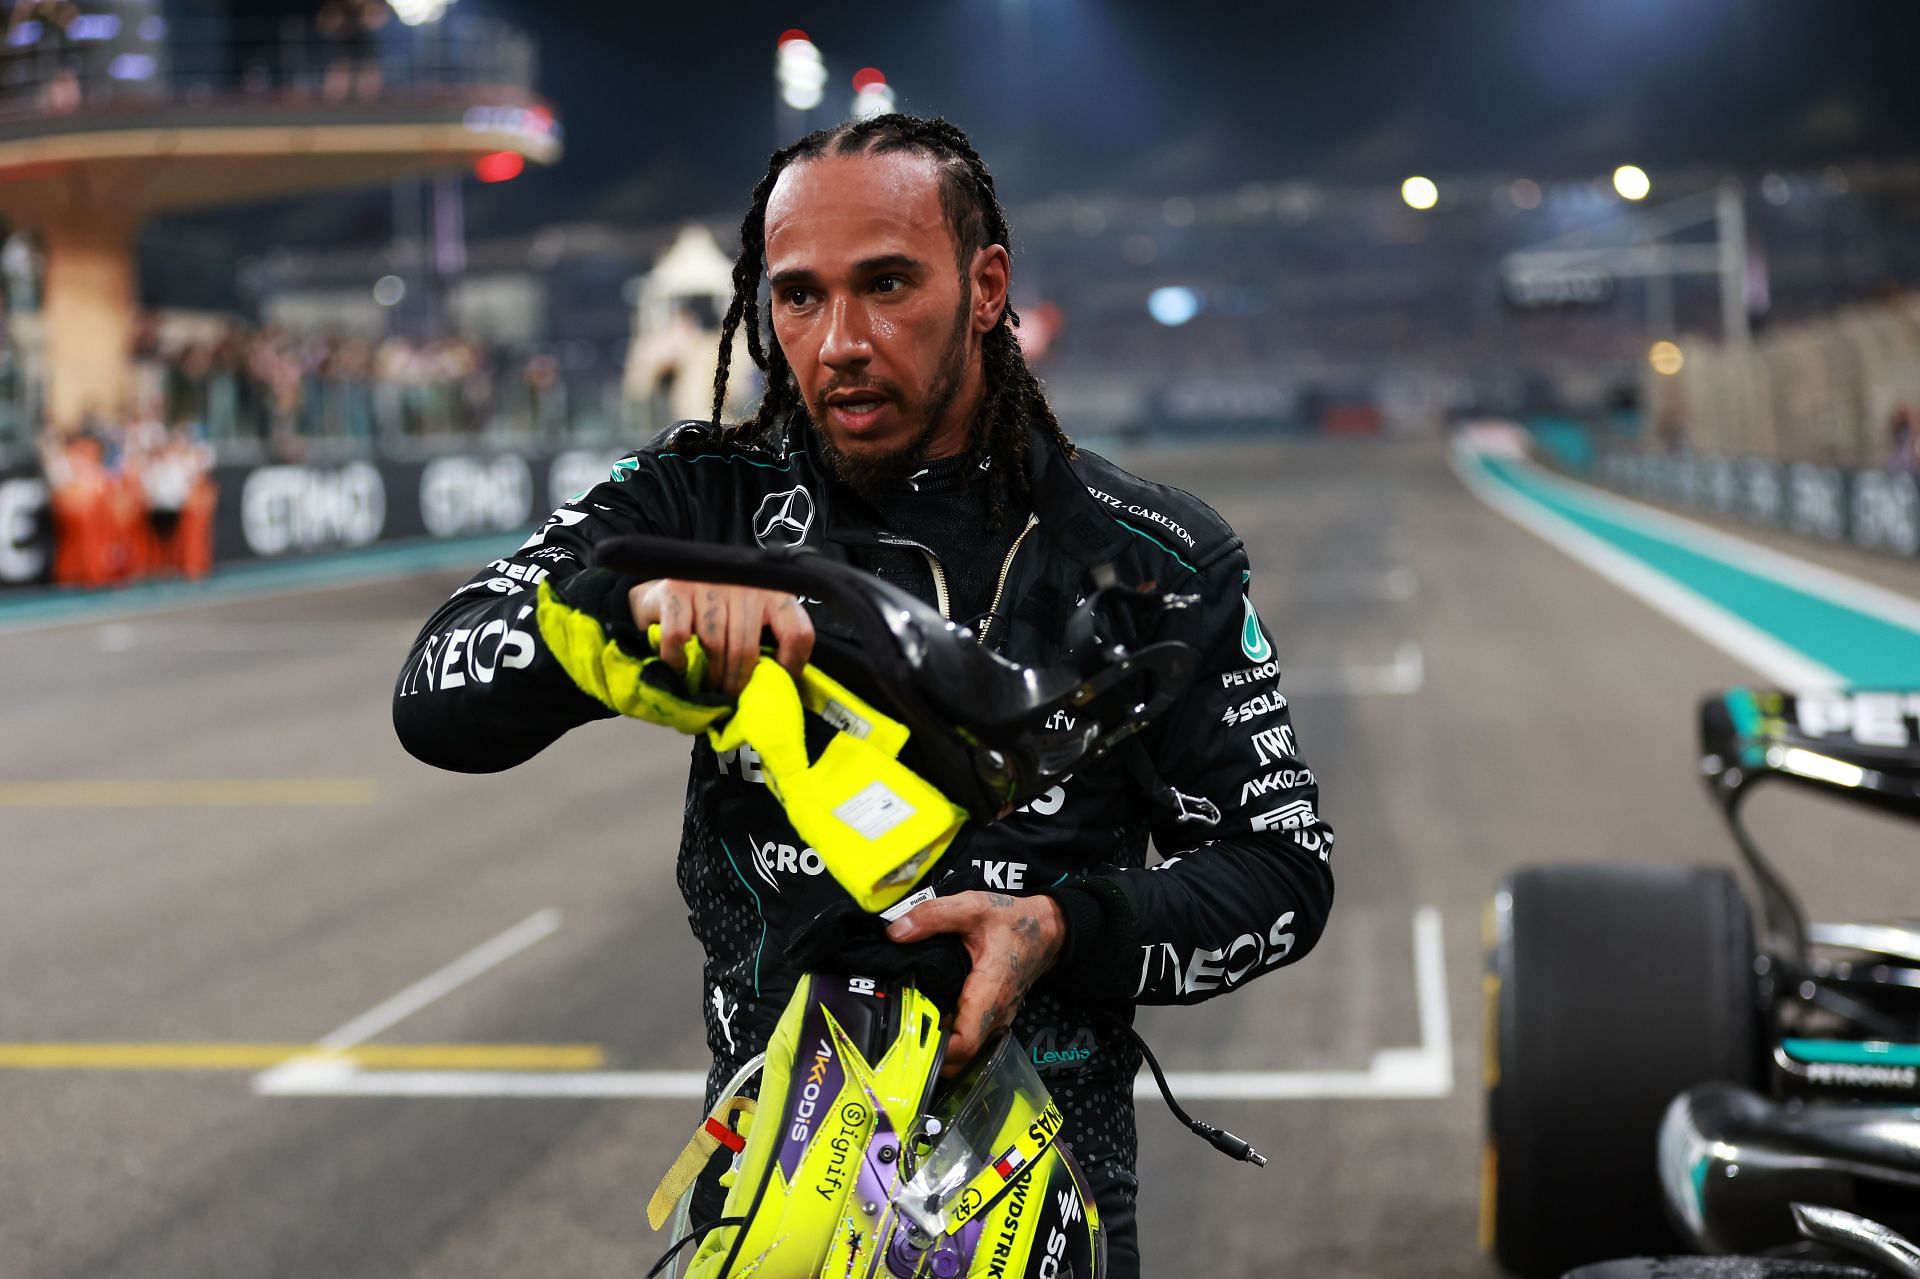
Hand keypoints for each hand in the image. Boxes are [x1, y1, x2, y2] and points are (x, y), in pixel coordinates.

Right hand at [629, 579, 813, 697]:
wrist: (675, 578)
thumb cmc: (720, 604)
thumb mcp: (754, 614)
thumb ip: (771, 640)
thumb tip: (784, 683)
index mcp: (775, 592)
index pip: (797, 633)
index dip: (792, 665)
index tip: (777, 682)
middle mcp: (745, 585)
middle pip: (746, 648)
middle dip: (736, 682)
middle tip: (729, 697)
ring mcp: (710, 585)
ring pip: (714, 645)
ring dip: (710, 675)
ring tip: (708, 687)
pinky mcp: (676, 589)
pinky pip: (678, 637)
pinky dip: (678, 659)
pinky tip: (681, 667)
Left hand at [886, 891, 1065, 1074]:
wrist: (1048, 929)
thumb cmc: (1013, 920)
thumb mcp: (973, 907)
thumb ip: (934, 916)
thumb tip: (896, 932)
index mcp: (990, 992)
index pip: (965, 1044)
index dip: (936, 1051)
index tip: (908, 1039)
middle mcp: (996, 1014)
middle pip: (961, 1057)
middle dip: (929, 1053)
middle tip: (898, 1032)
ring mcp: (997, 1020)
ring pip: (965, 1051)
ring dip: (938, 1046)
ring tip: (907, 1024)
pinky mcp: (994, 1017)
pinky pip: (970, 1037)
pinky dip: (948, 1036)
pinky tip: (926, 1016)